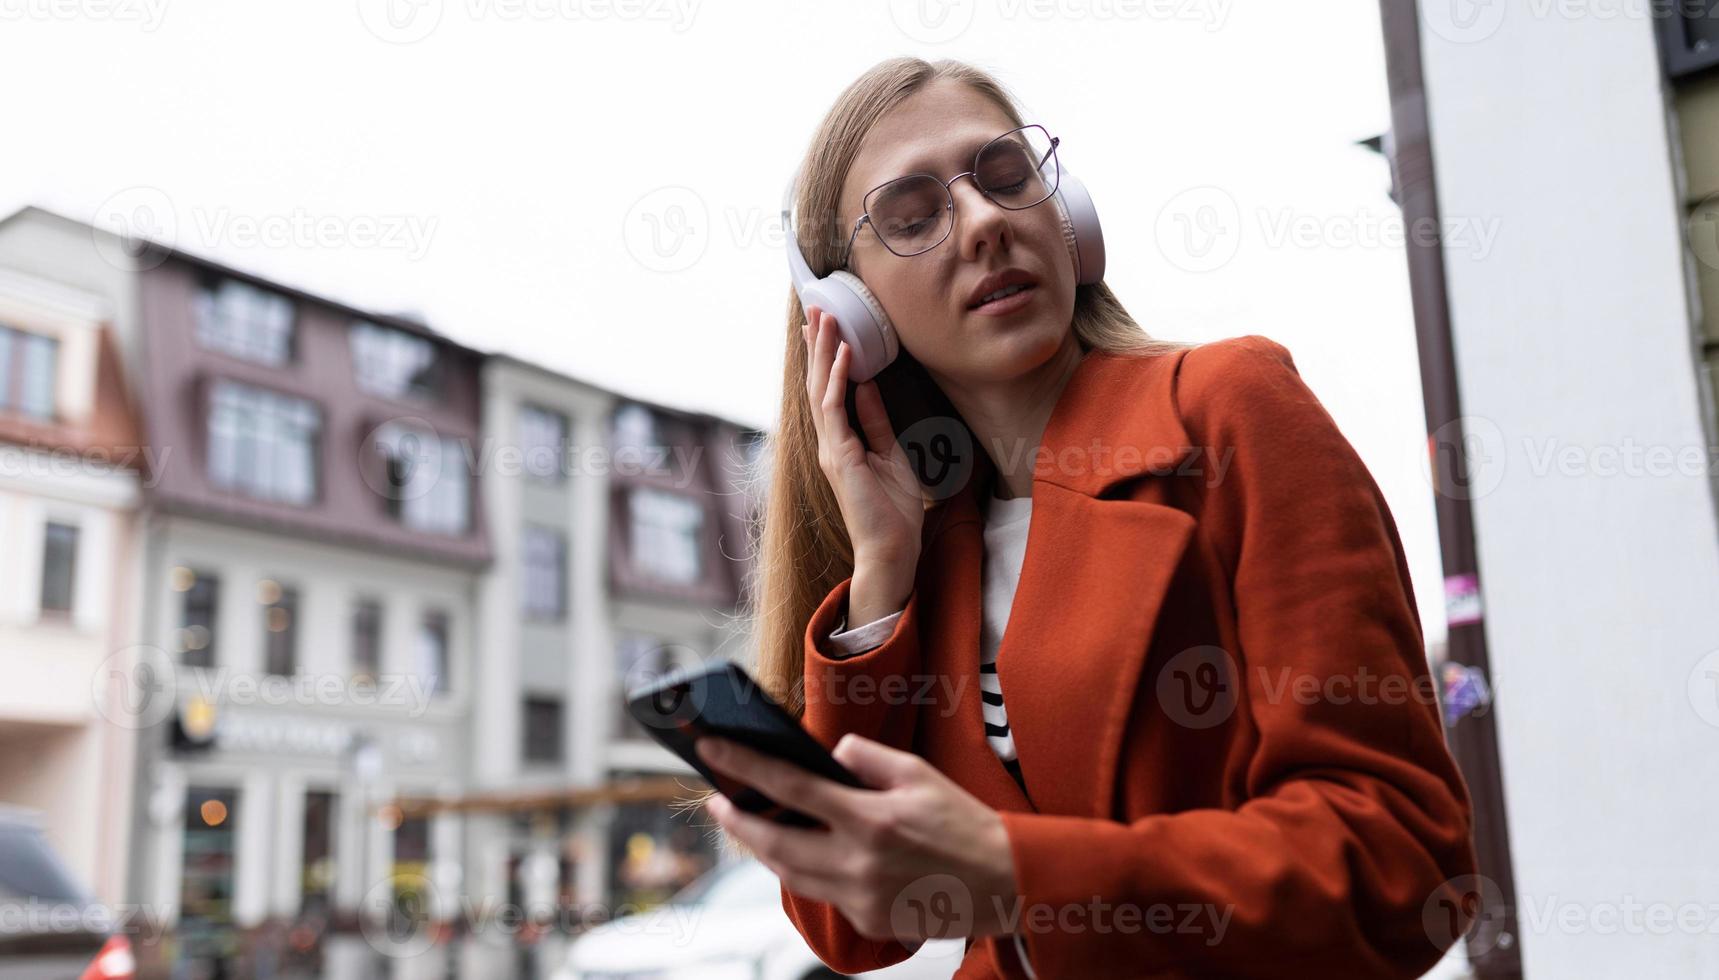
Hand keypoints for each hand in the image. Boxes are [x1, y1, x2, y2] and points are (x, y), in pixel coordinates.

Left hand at [696, 732, 1019, 942]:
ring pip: (792, 875)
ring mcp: (861, 898)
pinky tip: (805, 851)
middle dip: (738, 822)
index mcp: (871, 819)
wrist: (1006, 882)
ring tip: (751, 825)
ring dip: (765, 849)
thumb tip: (828, 755)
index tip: (714, 751)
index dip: (745, 767)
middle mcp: (859, 863)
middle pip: (775, 844)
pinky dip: (809, 870)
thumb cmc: (966, 824)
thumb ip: (866, 758)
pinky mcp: (868, 921)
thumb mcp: (919, 773)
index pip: (791, 788)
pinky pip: (825, 893)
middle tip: (719, 802)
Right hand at [802, 305, 924, 572]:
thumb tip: (868, 388)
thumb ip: (876, 422)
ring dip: (823, 351)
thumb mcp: (891, 456)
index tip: (823, 327)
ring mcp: (831, 449)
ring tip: (824, 318)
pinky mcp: (840, 457)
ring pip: (822, 389)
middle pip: (819, 383)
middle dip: (817, 344)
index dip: (825, 357)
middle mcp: (829, 442)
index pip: (828, 391)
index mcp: (840, 443)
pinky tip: (844, 353)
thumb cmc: (894, 512)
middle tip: (815, 307)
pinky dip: (840, 378)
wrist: (891, 550)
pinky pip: (836, 409)